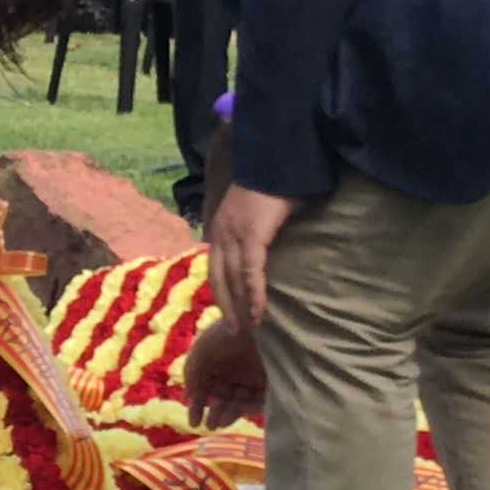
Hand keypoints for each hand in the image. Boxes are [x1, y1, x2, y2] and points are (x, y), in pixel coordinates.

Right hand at [182, 314, 266, 427]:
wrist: (262, 322)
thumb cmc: (229, 332)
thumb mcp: (202, 350)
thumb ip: (192, 373)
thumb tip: (189, 397)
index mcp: (216, 361)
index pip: (206, 388)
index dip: (198, 406)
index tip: (194, 423)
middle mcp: (234, 370)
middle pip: (223, 398)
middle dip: (215, 413)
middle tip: (211, 425)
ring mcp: (253, 376)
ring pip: (239, 402)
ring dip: (229, 414)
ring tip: (220, 423)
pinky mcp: (272, 381)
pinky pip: (259, 400)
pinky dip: (249, 409)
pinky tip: (239, 412)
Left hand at [203, 184, 296, 329]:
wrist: (274, 158)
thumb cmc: (273, 181)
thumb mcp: (256, 210)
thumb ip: (255, 228)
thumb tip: (264, 245)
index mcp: (219, 228)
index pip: (215, 268)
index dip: (221, 293)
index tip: (228, 313)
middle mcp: (221, 234)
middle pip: (220, 280)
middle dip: (226, 307)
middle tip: (235, 331)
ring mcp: (235, 235)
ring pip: (234, 280)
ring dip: (240, 307)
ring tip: (248, 329)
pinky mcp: (252, 236)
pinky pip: (251, 272)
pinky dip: (254, 294)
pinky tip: (258, 312)